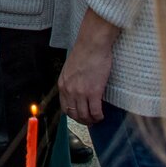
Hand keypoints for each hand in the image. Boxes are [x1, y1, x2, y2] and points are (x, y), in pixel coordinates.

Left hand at [58, 8, 119, 124]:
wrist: (92, 45)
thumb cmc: (84, 53)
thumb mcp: (70, 69)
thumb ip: (72, 81)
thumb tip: (77, 89)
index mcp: (63, 85)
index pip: (65, 107)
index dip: (73, 115)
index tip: (80, 116)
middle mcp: (69, 91)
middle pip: (74, 114)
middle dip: (82, 121)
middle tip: (90, 121)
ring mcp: (81, 92)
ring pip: (84, 115)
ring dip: (91, 120)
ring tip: (97, 119)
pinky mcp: (93, 92)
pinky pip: (95, 111)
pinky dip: (99, 116)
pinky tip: (102, 116)